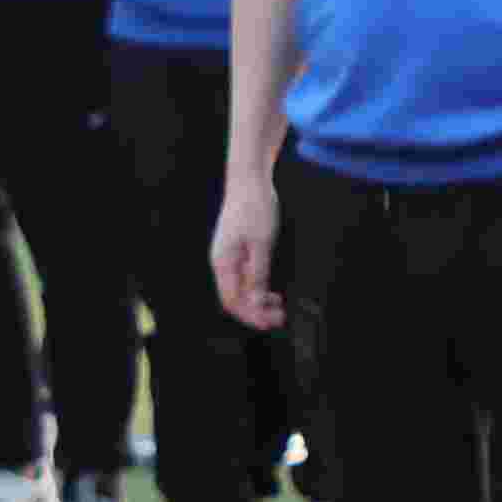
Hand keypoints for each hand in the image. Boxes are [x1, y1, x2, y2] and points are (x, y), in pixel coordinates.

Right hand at [209, 166, 281, 333]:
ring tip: (278, 307)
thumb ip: (258, 274)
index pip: (232, 300)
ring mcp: (229, 257)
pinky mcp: (238, 251)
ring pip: (241, 289)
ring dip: (258, 301)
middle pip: (235, 298)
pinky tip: (272, 291)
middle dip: (256, 311)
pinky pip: (245, 277)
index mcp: (223, 262)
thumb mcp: (261, 243)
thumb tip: (257, 301)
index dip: (250, 315)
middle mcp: (222, 263)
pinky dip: (258, 287)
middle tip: (279, 317)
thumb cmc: (254, 207)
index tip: (271, 322)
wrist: (249, 179)